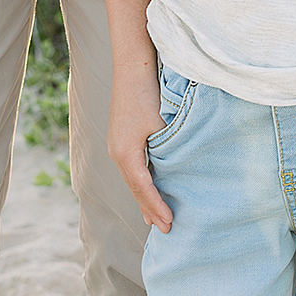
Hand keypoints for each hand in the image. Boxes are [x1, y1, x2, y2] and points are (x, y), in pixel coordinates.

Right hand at [109, 59, 173, 233]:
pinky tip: (146, 188)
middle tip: (166, 230)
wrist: (132, 65)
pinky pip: (131, 168)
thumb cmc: (149, 92)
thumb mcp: (162, 124)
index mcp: (126, 153)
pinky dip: (140, 183)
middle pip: (135, 189)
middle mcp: (117, 152)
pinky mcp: (120, 137)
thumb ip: (168, 150)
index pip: (144, 189)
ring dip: (143, 199)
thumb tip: (179, 173)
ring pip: (132, 180)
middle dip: (149, 210)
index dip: (157, 207)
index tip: (171, 224)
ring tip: (153, 219)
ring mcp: (116, 145)